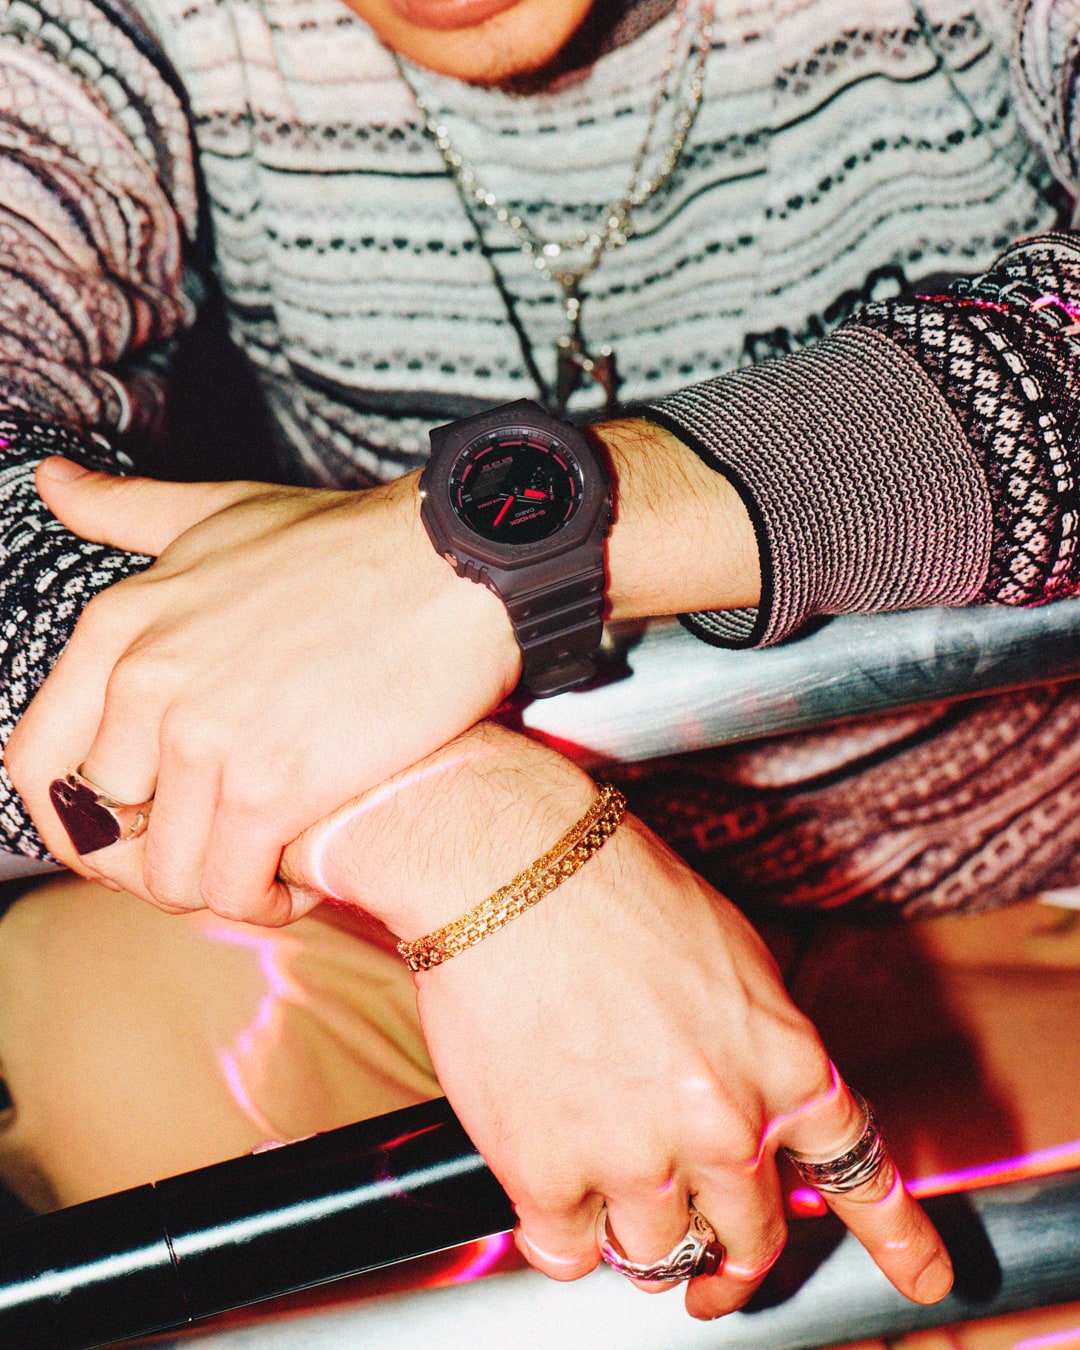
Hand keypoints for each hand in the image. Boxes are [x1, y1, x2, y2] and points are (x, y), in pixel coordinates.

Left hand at [7, 460, 518, 920]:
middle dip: (157, 857)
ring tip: (264, 872)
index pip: (37, 762)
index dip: (73, 818)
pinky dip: (264, 902)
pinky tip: (300, 883)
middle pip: (106, 828)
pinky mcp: (272, 785)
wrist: (453, 568)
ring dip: (214, 888)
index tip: (126, 832)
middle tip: (219, 849)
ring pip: (168, 873)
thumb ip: (127, 511)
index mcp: (120, 626)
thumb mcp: (219, 513)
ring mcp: (205, 738)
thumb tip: (52, 482)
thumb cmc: (347, 543)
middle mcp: (145, 684)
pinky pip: (233, 887)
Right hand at [280, 723, 952, 1318]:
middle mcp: (725, 1127)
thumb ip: (757, 1038)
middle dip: (730, 1257)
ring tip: (603, 1180)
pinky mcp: (549, 1176)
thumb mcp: (730, 949)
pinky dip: (558, 1229)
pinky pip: (565, 1252)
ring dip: (636, 1233)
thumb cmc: (612, 885)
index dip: (897, 1239)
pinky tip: (548, 1185)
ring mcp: (638, 1160)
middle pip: (750, 1238)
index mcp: (781, 1062)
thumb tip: (751, 1088)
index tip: (924, 1278)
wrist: (512, 866)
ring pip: (657, 1259)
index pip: (858, 1171)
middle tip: (705, 1263)